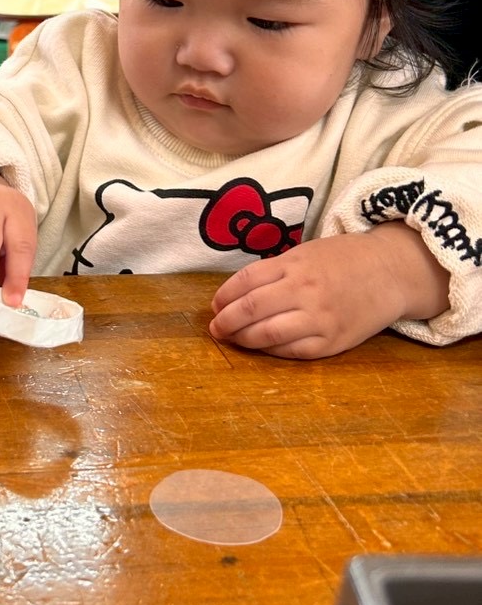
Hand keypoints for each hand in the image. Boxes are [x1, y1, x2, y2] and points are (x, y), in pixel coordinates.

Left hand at [209, 225, 449, 358]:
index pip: (246, 281)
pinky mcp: (333, 342)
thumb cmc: (344, 260)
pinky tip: (262, 347)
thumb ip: (274, 271)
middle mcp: (304, 290)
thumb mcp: (306, 253)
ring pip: (267, 334)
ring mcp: (319, 318)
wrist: (391, 272)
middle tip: (216, 329)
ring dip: (243, 339)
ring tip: (233, 339)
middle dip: (226, 321)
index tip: (214, 306)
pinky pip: (292, 351)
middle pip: (251, 309)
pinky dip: (271, 351)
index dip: (223, 296)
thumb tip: (236, 294)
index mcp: (294, 264)